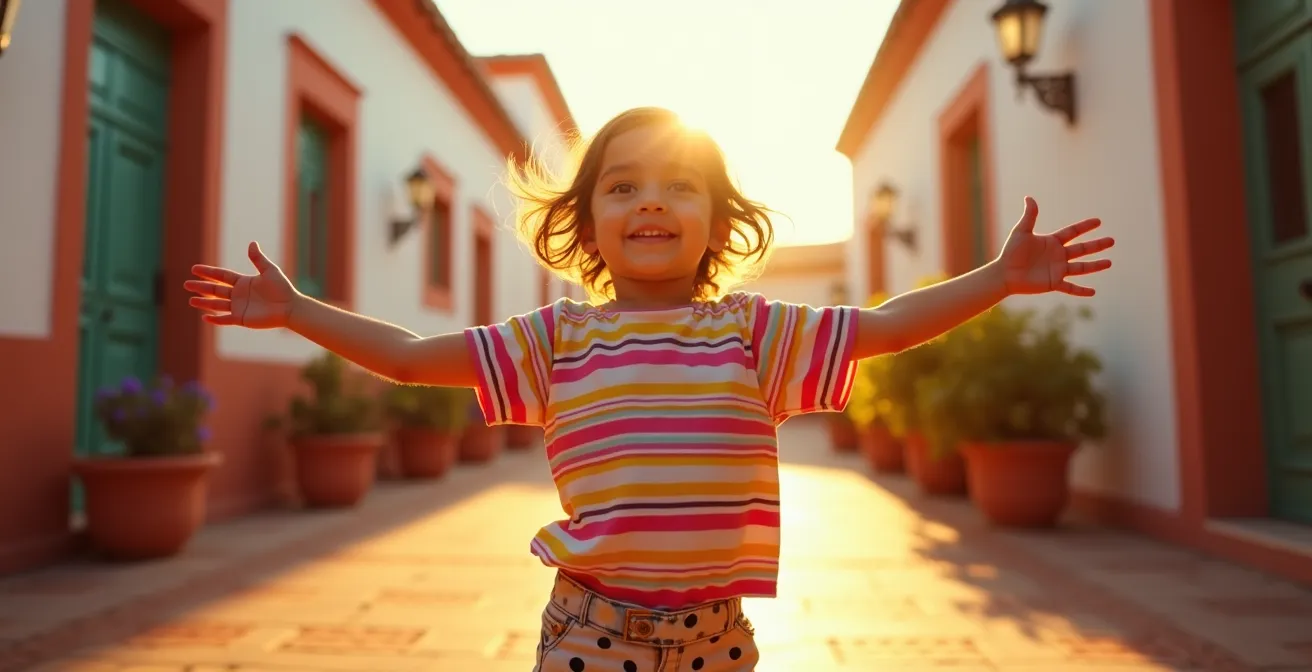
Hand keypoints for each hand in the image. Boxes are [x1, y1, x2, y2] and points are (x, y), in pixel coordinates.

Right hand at [184, 241, 297, 327]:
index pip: (221, 276)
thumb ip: (258, 259)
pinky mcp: (242, 319)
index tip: (194, 269)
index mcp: (243, 282)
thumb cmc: (282, 288)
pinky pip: (225, 319)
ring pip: (217, 304)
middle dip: (201, 287)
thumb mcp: (269, 270)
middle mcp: (239, 294)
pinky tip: (204, 317)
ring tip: (190, 300)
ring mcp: (239, 307)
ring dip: (204, 302)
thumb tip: (252, 243)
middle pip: (215, 289)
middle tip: (186, 284)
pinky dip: (215, 319)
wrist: (290, 307)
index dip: (208, 272)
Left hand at [998, 196, 1114, 296]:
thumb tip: (1029, 197)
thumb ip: (1029, 216)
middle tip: (1112, 241)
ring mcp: (1057, 270)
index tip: (1098, 221)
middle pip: (1082, 249)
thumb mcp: (1021, 232)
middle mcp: (1058, 255)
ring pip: (1081, 268)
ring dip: (1095, 266)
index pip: (1073, 232)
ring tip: (1109, 263)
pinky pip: (1070, 288)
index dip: (1085, 226)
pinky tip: (1093, 292)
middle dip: (1097, 245)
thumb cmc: (1011, 252)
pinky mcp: (1054, 283)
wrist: (1004, 273)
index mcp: (1052, 242)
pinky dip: (1081, 291)